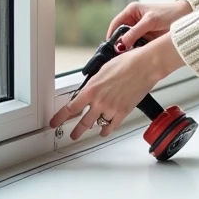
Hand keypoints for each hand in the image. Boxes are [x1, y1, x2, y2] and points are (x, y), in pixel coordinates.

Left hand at [48, 46, 163, 139]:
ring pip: (97, 124)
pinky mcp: (123, 112)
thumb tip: (91, 88)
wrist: (144, 66)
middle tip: (72, 135)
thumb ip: (95, 82)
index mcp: (91, 89)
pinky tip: (104, 131)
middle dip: (76, 131)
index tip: (54, 122)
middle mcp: (99, 101)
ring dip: (92, 128)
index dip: (60, 117)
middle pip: (82, 122)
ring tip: (88, 132)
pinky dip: (106, 130)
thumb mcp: (103, 69)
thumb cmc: (127, 63)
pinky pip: (111, 126)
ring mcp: (111, 108)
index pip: (71, 108)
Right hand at [107, 0, 192, 50]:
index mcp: (132, 11)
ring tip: (126, 56)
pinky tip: (136, 55)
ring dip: (128, 48)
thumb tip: (121, 44)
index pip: (116, 24)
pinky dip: (136, 50)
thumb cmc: (169, 14)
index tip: (109, 47)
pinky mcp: (147, 37)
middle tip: (118, 55)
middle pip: (120, 34)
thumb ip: (135, 33)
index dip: (111, 35)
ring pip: (128, 41)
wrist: (186, 17)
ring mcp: (140, 29)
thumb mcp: (150, 22)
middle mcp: (134, 19)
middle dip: (119, 43)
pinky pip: (137, 45)